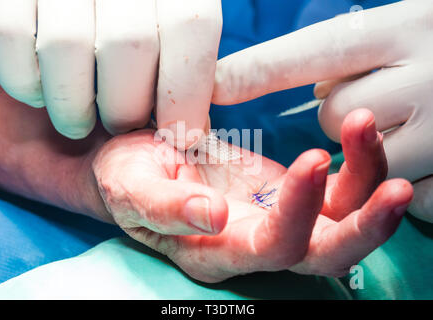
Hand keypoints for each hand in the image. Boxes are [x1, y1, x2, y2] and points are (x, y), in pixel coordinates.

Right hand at [0, 0, 220, 147]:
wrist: (96, 2)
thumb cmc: (144, 30)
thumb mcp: (178, 40)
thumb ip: (187, 73)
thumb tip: (190, 126)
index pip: (191, 27)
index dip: (186, 93)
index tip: (178, 134)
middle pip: (128, 45)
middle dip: (126, 108)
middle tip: (122, 123)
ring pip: (66, 45)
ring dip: (74, 107)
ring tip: (81, 122)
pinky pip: (9, 37)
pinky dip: (25, 83)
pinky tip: (43, 93)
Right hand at [91, 109, 412, 281]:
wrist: (140, 159)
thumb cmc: (127, 175)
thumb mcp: (131, 188)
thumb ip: (167, 209)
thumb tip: (213, 216)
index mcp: (217, 252)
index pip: (272, 248)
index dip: (297, 214)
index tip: (309, 159)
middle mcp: (256, 244)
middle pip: (324, 255)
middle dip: (365, 228)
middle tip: (397, 188)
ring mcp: (278, 217)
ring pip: (341, 220)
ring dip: (368, 182)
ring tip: (366, 127)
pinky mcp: (289, 191)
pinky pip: (337, 187)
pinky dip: (357, 163)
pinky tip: (358, 131)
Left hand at [212, 0, 431, 221]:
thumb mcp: (399, 25)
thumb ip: (343, 48)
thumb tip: (282, 81)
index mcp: (408, 27)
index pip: (315, 51)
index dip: (259, 70)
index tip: (214, 84)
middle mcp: (430, 79)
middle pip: (336, 116)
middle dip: (342, 111)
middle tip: (373, 92)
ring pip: (361, 162)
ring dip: (366, 151)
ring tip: (397, 123)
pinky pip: (401, 194)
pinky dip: (395, 182)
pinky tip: (421, 153)